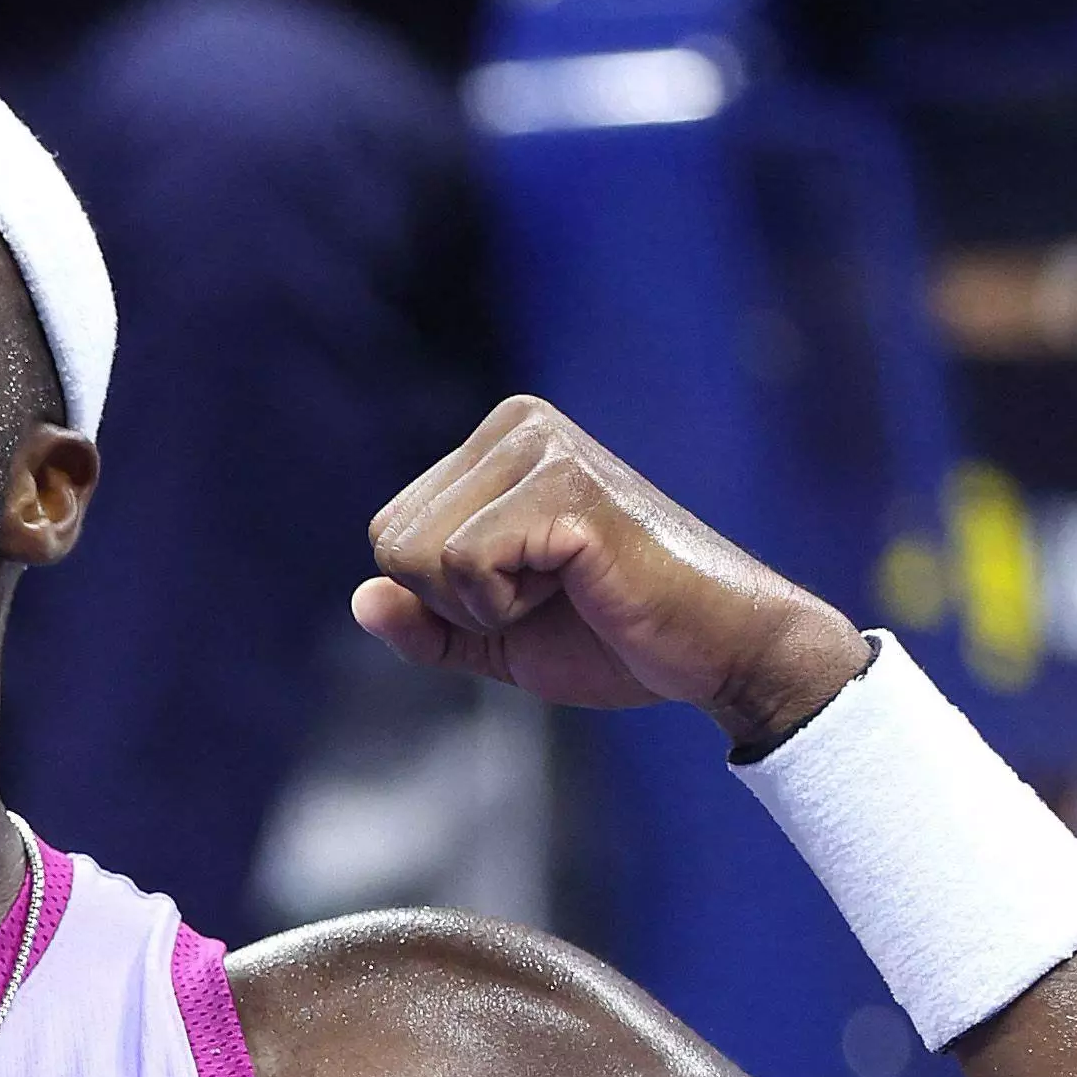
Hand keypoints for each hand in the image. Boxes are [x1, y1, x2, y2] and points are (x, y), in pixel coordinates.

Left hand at [355, 396, 870, 749]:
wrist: (715, 651)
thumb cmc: (614, 637)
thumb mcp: (494, 639)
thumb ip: (425, 625)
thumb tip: (361, 599)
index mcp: (496, 443)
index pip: (389, 534)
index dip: (441, 597)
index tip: (526, 593)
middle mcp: (516, 425)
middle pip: (392, 543)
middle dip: (455, 602)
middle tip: (548, 596)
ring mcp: (543, 449)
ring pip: (420, 555)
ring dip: (484, 606)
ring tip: (565, 589)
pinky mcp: (566, 488)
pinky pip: (465, 565)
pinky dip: (506, 606)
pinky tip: (578, 587)